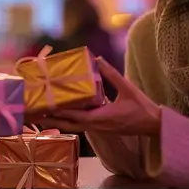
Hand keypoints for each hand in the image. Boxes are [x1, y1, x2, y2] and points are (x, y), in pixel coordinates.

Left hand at [36, 57, 162, 136]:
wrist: (154, 125)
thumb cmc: (142, 107)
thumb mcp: (127, 87)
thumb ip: (112, 74)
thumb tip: (98, 59)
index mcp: (101, 118)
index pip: (76, 116)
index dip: (60, 113)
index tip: (45, 108)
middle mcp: (97, 126)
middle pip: (69, 125)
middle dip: (51, 121)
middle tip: (34, 116)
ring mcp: (98, 129)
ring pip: (74, 127)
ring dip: (58, 122)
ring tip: (42, 117)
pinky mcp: (101, 128)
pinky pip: (81, 126)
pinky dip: (70, 121)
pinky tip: (63, 115)